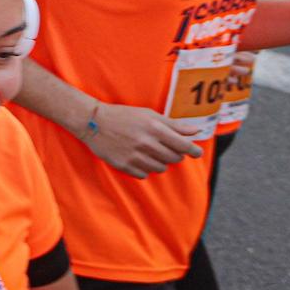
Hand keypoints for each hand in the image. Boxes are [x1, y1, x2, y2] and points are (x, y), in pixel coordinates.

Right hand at [83, 102, 202, 177]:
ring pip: (161, 168)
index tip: (196, 152)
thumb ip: (174, 124)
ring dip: (160, 162)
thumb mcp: (149, 115)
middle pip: (174, 158)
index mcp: (155, 129)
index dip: (194, 150)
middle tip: (166, 147)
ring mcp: (135, 156)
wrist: (93, 122)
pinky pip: (145, 174)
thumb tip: (196, 131)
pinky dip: (145, 168)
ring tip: (150, 152)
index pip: (184, 146)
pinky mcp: (125, 166)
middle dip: (175, 154)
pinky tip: (138, 158)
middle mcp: (146, 144)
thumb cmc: (123, 116)